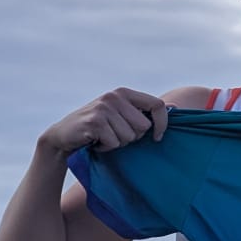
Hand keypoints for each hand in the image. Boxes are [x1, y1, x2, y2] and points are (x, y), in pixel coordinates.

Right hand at [38, 89, 170, 156]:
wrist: (63, 137)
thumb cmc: (98, 128)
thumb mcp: (121, 115)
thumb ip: (143, 111)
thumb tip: (177, 106)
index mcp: (124, 93)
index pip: (157, 105)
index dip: (163, 124)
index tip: (157, 138)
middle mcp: (114, 96)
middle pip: (144, 127)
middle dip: (132, 137)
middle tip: (114, 134)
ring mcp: (103, 108)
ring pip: (129, 137)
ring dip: (117, 143)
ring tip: (103, 137)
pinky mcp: (94, 122)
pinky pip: (115, 143)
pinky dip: (106, 147)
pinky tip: (94, 141)